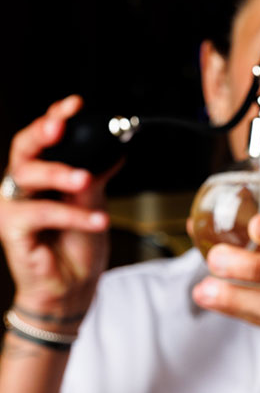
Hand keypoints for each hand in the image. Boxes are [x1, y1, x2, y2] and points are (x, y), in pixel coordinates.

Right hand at [0, 96, 113, 323]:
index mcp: (40, 176)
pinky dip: (72, 216)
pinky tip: (98, 220)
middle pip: (24, 149)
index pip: (42, 139)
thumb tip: (114, 151)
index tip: (75, 105)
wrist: (74, 287)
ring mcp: (13, 207)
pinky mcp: (12, 230)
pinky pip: (41, 213)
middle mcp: (21, 186)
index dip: (54, 118)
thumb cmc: (78, 248)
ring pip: (29, 176)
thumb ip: (96, 179)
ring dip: (59, 174)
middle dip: (43, 132)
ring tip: (85, 179)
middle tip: (62, 127)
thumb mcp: (94, 207)